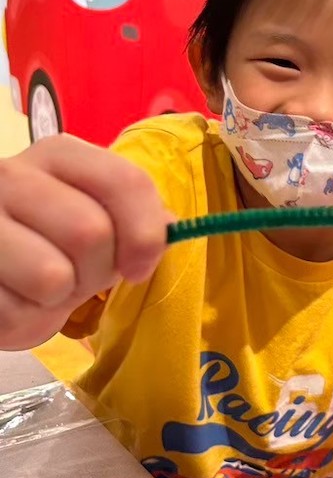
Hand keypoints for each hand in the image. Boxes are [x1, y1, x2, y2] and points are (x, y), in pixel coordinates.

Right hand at [0, 136, 168, 349]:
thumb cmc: (47, 246)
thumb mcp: (94, 222)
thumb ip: (136, 218)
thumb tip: (171, 227)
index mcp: (59, 156)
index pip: (125, 181)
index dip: (144, 234)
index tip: (139, 268)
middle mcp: (12, 174)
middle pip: (91, 231)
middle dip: (97, 273)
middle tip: (78, 279)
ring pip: (51, 275)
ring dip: (57, 300)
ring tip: (41, 289)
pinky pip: (15, 312)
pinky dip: (24, 321)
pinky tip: (12, 299)